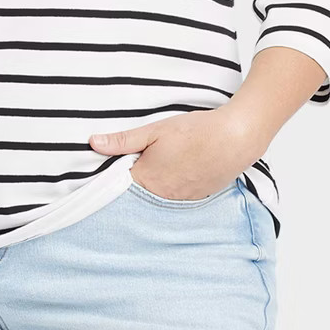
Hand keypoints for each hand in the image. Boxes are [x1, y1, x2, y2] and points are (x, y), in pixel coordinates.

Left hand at [88, 107, 269, 199]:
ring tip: (164, 164)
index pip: (119, 186)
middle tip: (141, 161)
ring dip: (156, 185)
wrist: (235, 138)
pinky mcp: (199, 197)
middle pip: (139, 193)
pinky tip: (180, 170)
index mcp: (147, 179)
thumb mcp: (154, 130)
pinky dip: (174, 187)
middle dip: (136, 181)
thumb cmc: (195, 131)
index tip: (110, 167)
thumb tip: (94, 143)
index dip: (114, 175)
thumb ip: (123, 140)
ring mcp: (182, 199)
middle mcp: (162, 196)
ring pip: (159, 196)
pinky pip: (178, 197)